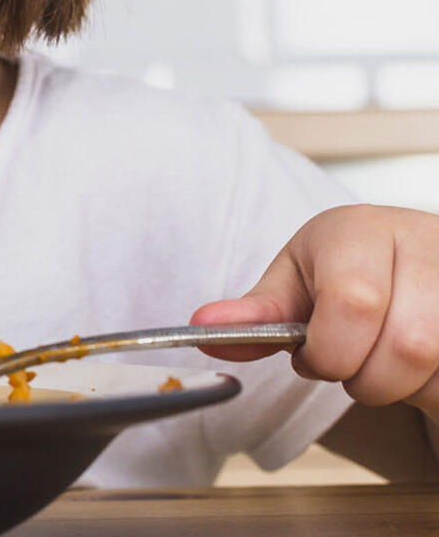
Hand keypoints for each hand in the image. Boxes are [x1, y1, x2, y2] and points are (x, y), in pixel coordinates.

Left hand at [192, 204, 438, 420]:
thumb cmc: (346, 270)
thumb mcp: (295, 284)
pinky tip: (416, 367)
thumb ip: (256, 316)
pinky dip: (431, 388)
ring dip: (403, 387)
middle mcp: (423, 242)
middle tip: (350, 365)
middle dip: (367, 378)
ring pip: (436, 367)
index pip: (354, 302)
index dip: (331, 351)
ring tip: (382, 362)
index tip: (313, 357)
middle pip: (407, 346)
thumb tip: (203, 327)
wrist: (411, 257)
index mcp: (360, 230)